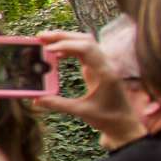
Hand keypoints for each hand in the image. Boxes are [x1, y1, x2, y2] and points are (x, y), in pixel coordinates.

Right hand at [34, 30, 143, 147]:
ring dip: (66, 39)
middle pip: (85, 40)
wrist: (124, 123)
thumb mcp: (81, 111)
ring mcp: (103, 65)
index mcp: (105, 73)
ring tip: (45, 41)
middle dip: (62, 36)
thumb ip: (58, 104)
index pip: (86, 49)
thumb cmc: (107, 118)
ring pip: (85, 42)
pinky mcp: (99, 68)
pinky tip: (56, 54)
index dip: (66, 45)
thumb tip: (36, 99)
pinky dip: (70, 48)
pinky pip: (84, 51)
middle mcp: (106, 64)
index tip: (48, 50)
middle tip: (40, 37)